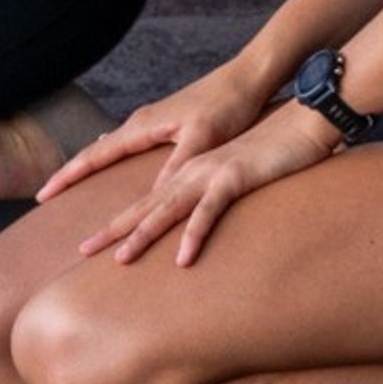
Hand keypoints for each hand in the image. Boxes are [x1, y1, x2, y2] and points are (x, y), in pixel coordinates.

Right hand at [37, 65, 274, 206]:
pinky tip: (114, 164)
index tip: (43, 194)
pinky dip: (111, 159)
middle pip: (95, 151)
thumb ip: (176, 166)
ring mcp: (152, 122)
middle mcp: (140, 123)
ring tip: (71, 187)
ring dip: (89, 167)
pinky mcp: (165, 125)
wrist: (247, 78)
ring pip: (109, 148)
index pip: (94, 155)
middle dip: (70, 174)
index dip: (68, 176)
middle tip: (46, 196)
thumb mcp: (203, 139)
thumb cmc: (228, 106)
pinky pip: (126, 146)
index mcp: (142, 126)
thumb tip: (152, 197)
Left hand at [83, 98, 341, 266]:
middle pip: (144, 205)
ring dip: (143, 234)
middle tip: (81, 251)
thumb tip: (198, 216)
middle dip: (112, 229)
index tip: (89, 240)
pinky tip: (183, 259)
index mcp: (188, 172)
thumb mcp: (236, 177)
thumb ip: (214, 195)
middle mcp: (192, 171)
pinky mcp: (234, 177)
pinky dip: (194, 234)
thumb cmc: (273, 152)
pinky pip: (209, 211)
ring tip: (120, 261)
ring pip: (168, 208)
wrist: (301, 122)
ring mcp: (210, 173)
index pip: (144, 200)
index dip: (115, 219)